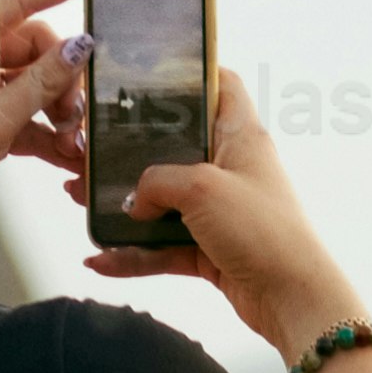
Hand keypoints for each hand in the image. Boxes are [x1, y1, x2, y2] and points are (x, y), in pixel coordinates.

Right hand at [4, 0, 342, 329]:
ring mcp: (221, 212)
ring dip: (122, 205)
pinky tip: (100, 259)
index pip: (222, 86)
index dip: (193, 74)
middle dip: (131, 151)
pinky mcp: (212, 250)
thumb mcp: (201, 188)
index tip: (151, 74)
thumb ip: (156, 181)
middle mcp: (231, 169)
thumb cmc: (262, 230)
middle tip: (91, 148)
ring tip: (79, 199)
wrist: (292, 298)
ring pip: (162, 202)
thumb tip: (133, 199)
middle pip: (175, 148)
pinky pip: (164, 248)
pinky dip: (134, 255)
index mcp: (241, 137)